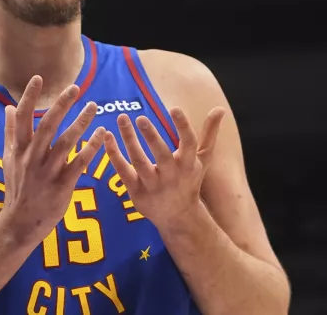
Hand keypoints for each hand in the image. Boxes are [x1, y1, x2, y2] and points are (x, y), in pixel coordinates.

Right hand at [0, 76, 105, 243]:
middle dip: (61, 105)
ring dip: (80, 123)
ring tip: (93, 107)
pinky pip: (79, 164)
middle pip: (47, 126)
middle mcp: (32, 158)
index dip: (30, 97)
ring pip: (65, 143)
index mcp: (19, 149)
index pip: (22, 117)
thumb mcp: (8, 158)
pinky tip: (102, 135)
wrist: (20, 223)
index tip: (39, 77)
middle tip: (75, 88)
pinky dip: (91, 149)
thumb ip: (10, 132)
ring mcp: (47, 172)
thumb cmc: (16, 188)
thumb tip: (7, 107)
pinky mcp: (61, 186)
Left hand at [104, 107, 225, 228]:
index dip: (183, 126)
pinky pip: (122, 171)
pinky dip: (114, 155)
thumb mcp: (203, 160)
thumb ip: (209, 134)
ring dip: (129, 140)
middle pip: (161, 154)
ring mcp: (153, 185)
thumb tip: (220, 108)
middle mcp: (171, 175)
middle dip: (151, 136)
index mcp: (189, 165)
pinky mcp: (136, 191)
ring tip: (122, 118)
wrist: (178, 217)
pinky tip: (107, 137)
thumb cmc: (190, 181)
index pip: (189, 143)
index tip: (175, 108)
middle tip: (140, 117)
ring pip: (139, 161)